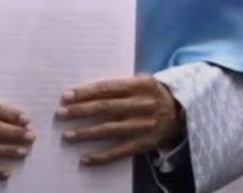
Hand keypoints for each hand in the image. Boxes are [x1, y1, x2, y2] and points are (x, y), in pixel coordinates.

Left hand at [56, 73, 181, 164]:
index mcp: (142, 85)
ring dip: (86, 133)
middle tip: (60, 113)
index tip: (66, 96)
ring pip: (110, 130)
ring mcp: (145, 125)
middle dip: (81, 111)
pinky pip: (120, 151)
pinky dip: (101, 156)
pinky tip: (85, 159)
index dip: (86, 92)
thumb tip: (84, 92)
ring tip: (67, 134)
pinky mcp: (145, 143)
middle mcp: (144, 105)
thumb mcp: (142, 82)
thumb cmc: (153, 94)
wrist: (181, 111)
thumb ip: (119, 86)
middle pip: (107, 108)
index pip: (109, 88)